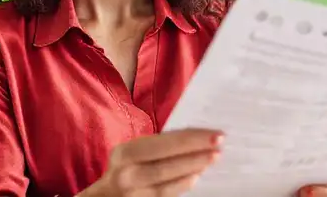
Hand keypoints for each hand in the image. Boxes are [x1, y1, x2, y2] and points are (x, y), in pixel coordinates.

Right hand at [78, 128, 222, 196]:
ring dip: (192, 171)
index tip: (215, 134)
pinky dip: (181, 187)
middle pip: (165, 165)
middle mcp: (126, 175)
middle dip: (195, 155)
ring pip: (166, 185)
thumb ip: (156, 146)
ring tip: (210, 161)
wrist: (107, 196)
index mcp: (125, 153)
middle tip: (219, 148)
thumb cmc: (127, 167)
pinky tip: (195, 178)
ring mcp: (133, 195)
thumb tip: (194, 138)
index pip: (162, 144)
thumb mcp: (133, 152)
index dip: (190, 139)